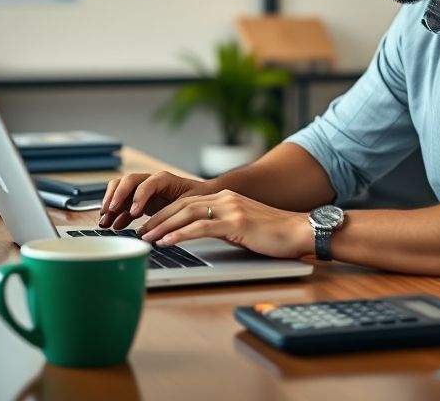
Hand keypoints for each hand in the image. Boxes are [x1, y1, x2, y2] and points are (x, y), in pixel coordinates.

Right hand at [98, 171, 210, 229]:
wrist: (199, 197)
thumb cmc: (196, 198)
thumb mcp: (190, 203)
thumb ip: (176, 212)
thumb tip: (162, 229)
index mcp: (164, 179)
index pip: (147, 183)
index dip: (139, 196)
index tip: (134, 213)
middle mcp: (150, 181)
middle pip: (128, 181)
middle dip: (117, 196)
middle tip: (109, 212)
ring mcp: (143, 190)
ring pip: (121, 189)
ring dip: (110, 204)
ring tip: (105, 221)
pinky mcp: (139, 200)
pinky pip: (123, 203)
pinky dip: (116, 213)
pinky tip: (113, 225)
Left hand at [136, 189, 314, 259]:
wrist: (300, 231)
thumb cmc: (275, 234)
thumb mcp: (244, 226)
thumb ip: (224, 225)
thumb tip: (202, 236)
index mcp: (227, 198)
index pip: (188, 203)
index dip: (165, 213)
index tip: (149, 225)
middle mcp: (226, 198)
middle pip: (182, 205)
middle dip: (158, 218)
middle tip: (139, 232)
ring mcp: (231, 208)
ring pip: (187, 214)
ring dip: (163, 226)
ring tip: (146, 237)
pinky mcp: (236, 222)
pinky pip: (201, 227)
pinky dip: (180, 234)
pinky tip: (167, 241)